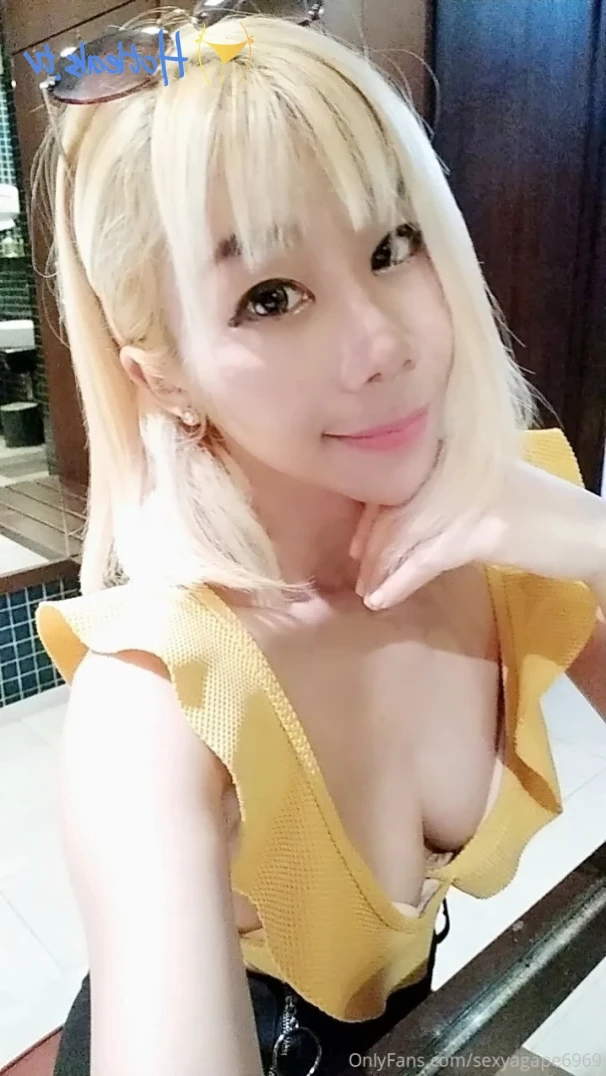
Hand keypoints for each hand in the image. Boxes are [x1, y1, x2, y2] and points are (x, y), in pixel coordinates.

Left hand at [351, 459, 605, 610]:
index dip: (372, 515)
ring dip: (379, 568)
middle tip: (357, 574)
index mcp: (458, 455)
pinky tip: (383, 600)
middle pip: (395, 506)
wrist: (591, 533)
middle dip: (370, 545)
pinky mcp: (482, 531)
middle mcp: (458, 469)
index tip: (357, 543)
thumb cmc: (544, 516)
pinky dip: (400, 582)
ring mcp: (469, 498)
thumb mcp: (490, 493)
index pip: (398, 481)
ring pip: (405, 534)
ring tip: (366, 592)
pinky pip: (426, 559)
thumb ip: (449, 495)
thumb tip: (404, 518)